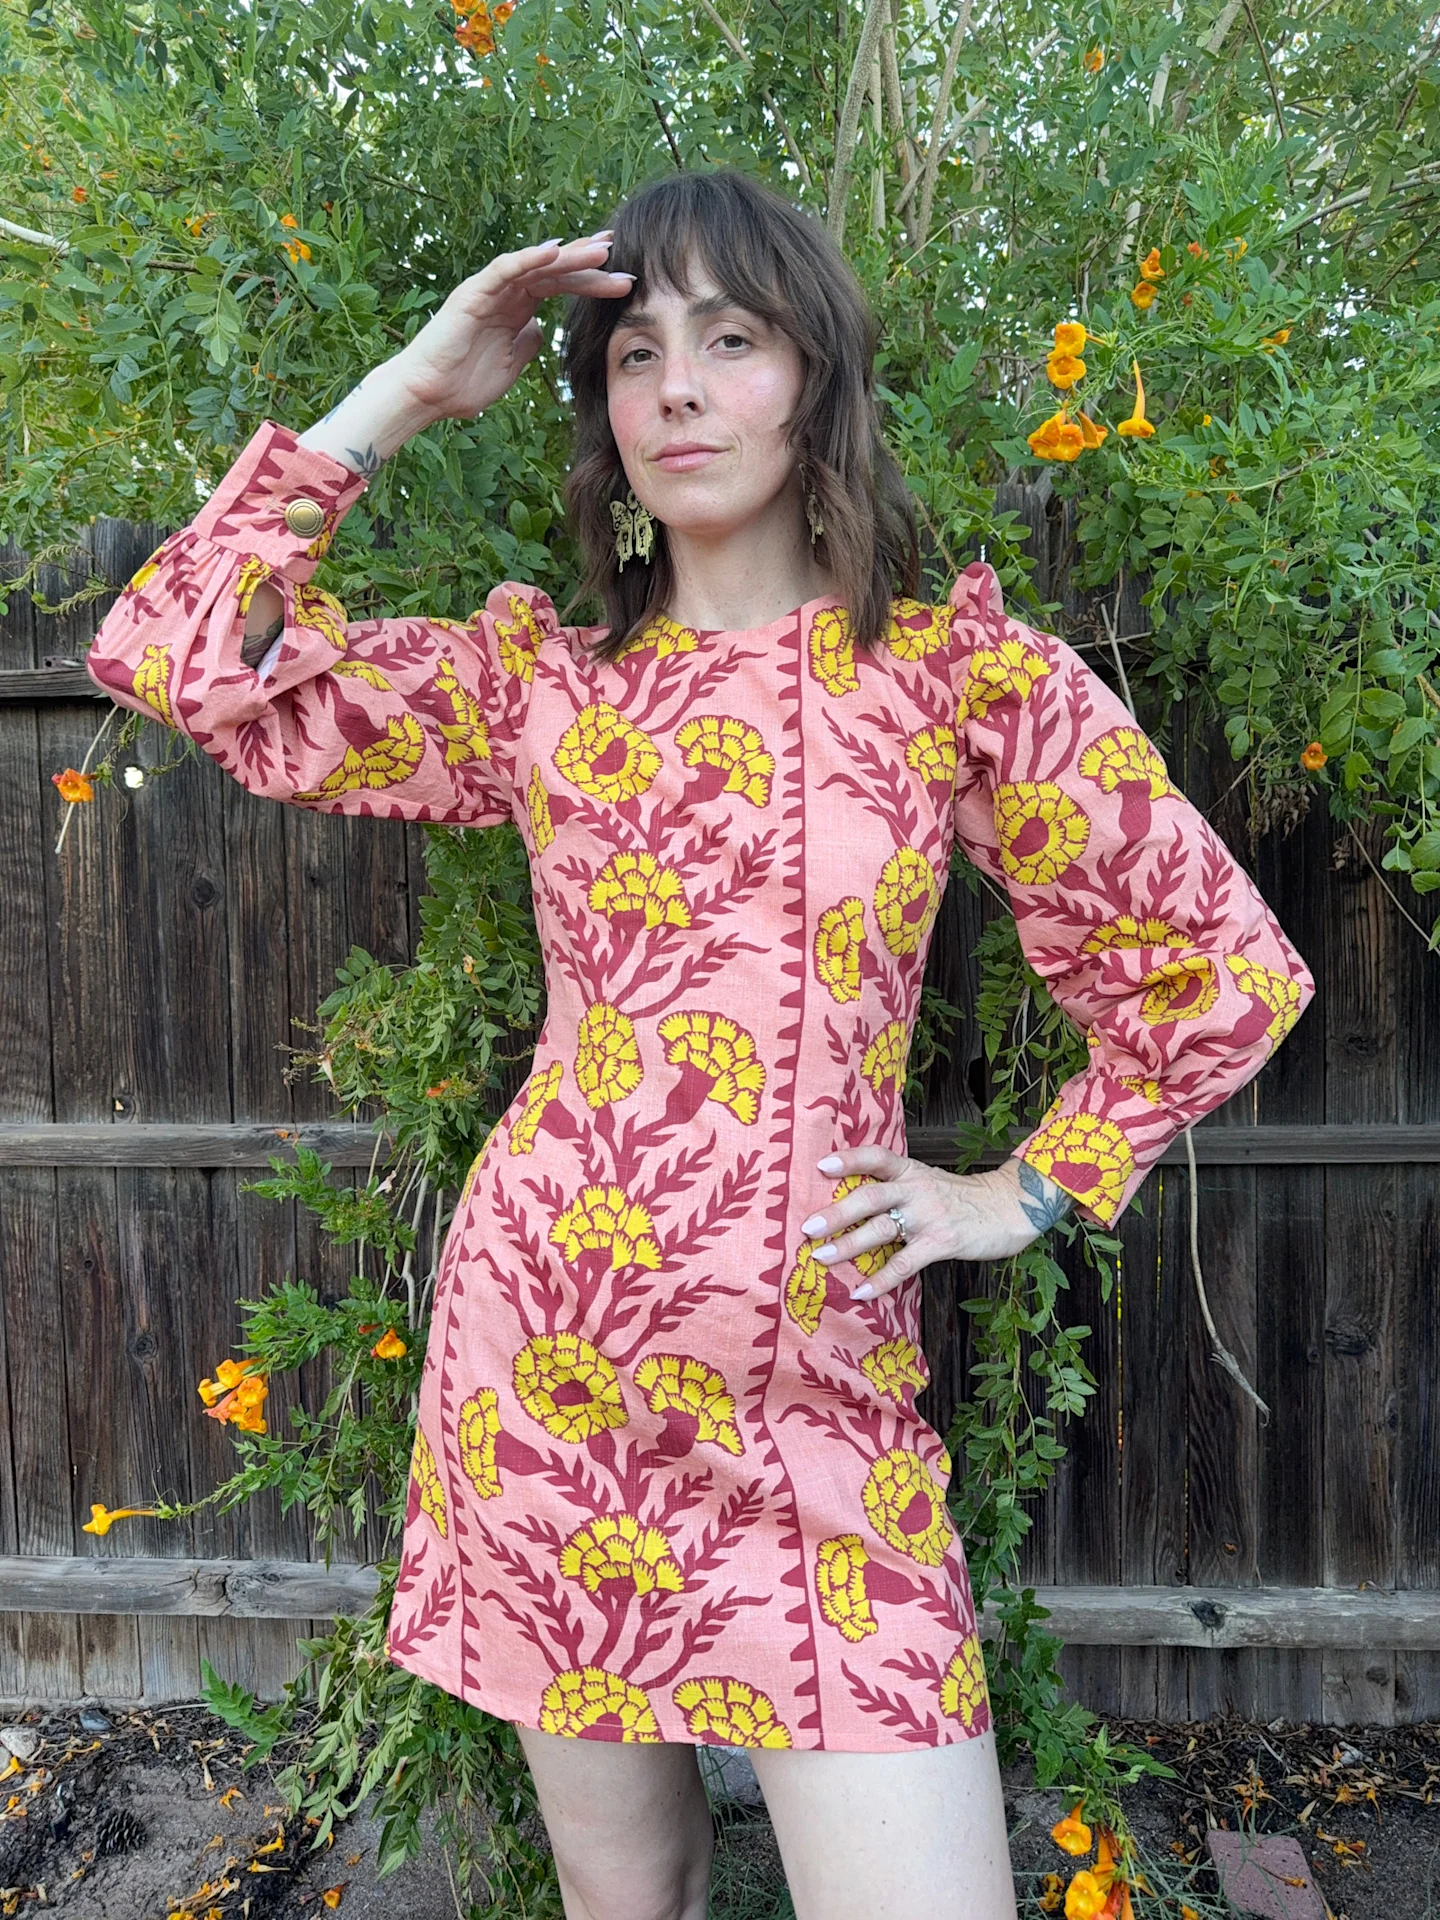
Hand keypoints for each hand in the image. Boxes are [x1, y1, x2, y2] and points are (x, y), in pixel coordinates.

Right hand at [389, 233, 634, 423]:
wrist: (427, 395)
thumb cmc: (463, 384)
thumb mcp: (511, 365)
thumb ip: (529, 343)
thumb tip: (545, 330)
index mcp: (516, 309)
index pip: (559, 286)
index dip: (590, 281)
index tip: (622, 279)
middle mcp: (505, 293)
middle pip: (554, 271)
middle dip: (588, 264)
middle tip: (622, 257)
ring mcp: (489, 290)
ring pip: (535, 265)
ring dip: (569, 257)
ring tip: (601, 251)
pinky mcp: (473, 294)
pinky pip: (504, 270)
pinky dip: (529, 258)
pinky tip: (555, 251)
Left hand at [800, 1147, 1073, 1302]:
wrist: (1009, 1207)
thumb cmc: (961, 1198)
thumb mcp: (928, 1182)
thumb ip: (897, 1188)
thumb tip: (853, 1203)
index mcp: (911, 1171)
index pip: (876, 1157)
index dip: (849, 1159)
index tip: (821, 1165)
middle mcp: (916, 1189)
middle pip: (869, 1197)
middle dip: (836, 1213)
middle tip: (808, 1227)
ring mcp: (928, 1216)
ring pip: (880, 1230)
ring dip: (847, 1246)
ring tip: (821, 1257)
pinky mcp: (941, 1242)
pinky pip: (903, 1264)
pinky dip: (880, 1280)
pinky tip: (861, 1292)